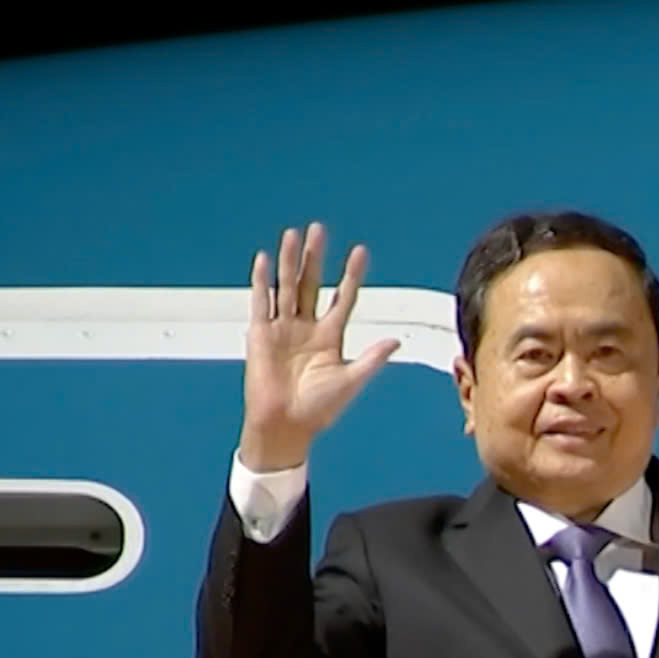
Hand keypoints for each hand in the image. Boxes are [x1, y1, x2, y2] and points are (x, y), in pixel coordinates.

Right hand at [241, 221, 401, 471]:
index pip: (343, 298)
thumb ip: (372, 359)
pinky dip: (262, 281)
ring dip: (290, 261)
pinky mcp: (261, 335)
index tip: (360, 252)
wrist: (286, 426)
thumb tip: (397, 340)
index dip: (351, 276)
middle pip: (311, 284)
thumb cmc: (318, 410)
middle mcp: (306, 328)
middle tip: (319, 230)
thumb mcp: (350, 381)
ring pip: (287, 286)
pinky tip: (265, 259)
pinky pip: (261, 302)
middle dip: (315, 258)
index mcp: (330, 337)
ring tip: (294, 235)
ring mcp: (283, 329)